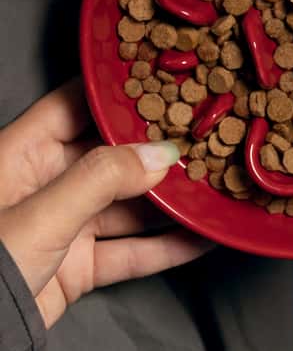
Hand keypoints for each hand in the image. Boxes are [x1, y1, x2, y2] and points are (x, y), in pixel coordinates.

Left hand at [0, 78, 212, 326]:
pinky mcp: (78, 265)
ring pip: (127, 203)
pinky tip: (202, 236)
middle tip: (203, 135)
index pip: (73, 108)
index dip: (116, 94)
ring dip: (169, 199)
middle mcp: (44, 185)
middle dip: (156, 149)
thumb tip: (160, 153)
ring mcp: (64, 226)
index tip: (163, 85)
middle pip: (110, 156)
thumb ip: (101, 179)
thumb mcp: (40, 215)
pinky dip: (167, 246)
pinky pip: (130, 250)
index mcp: (20, 156)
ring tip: (213, 185)